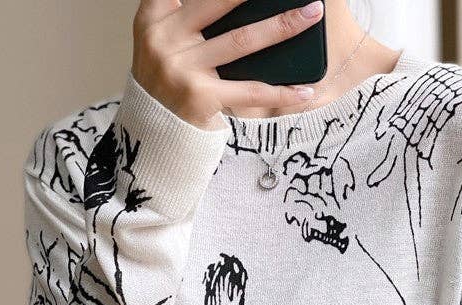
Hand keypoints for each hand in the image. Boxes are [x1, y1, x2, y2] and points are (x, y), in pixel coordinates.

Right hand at [130, 0, 324, 129]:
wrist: (152, 134)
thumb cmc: (167, 84)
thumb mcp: (164, 43)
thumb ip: (187, 17)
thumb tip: (245, 9)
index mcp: (153, 18)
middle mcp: (163, 39)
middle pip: (219, 4)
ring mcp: (182, 69)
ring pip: (241, 41)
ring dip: (282, 27)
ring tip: (310, 15)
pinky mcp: (201, 97)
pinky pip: (250, 92)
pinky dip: (282, 92)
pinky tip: (305, 90)